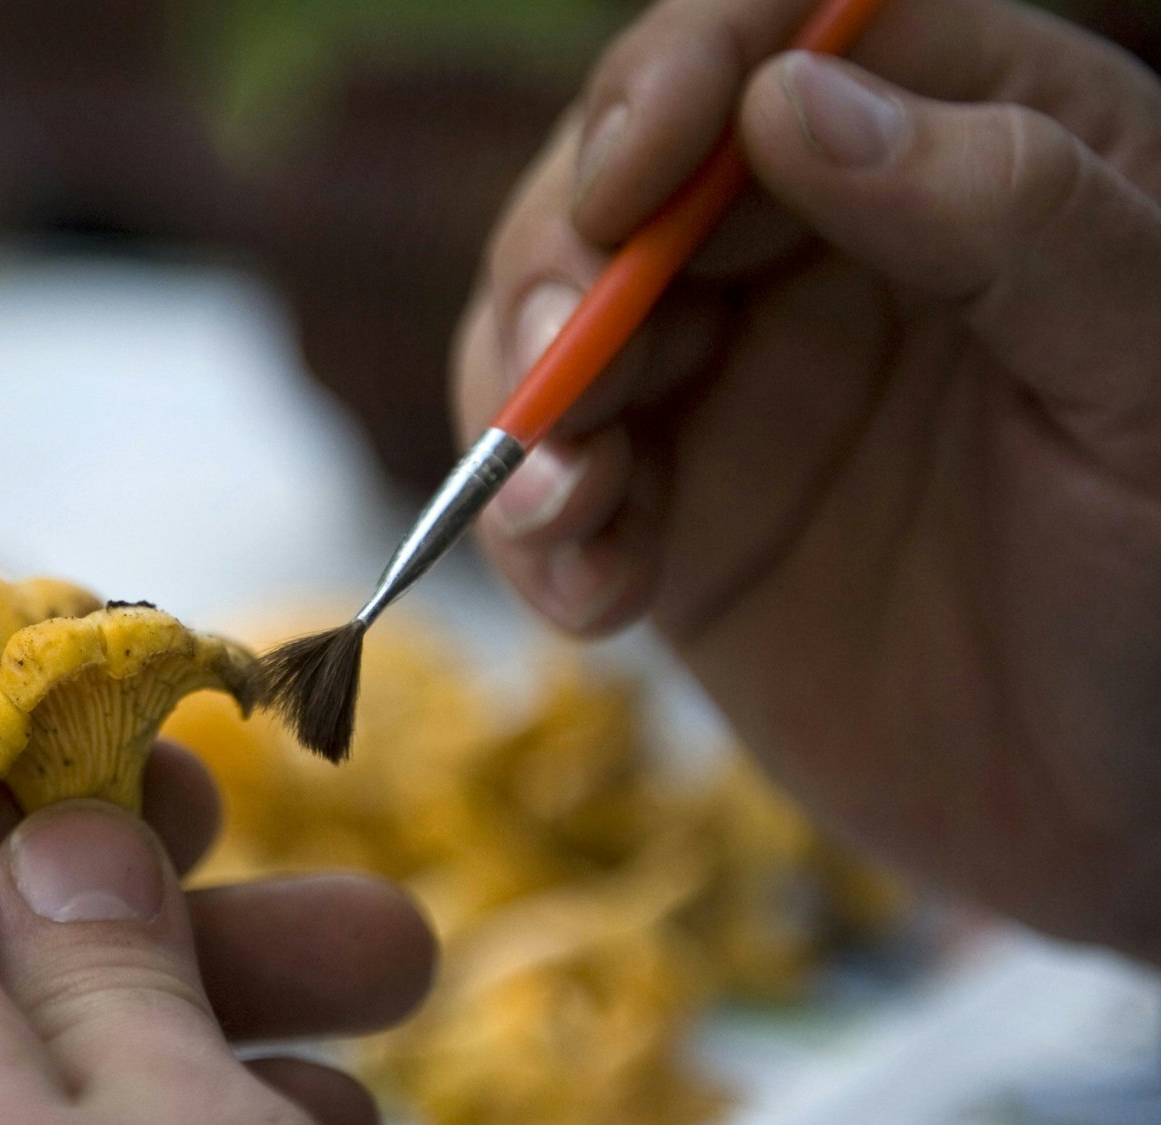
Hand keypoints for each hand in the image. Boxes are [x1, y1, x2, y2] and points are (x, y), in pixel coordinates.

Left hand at [0, 746, 434, 1123]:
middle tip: (351, 916)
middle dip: (195, 919)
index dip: (43, 764)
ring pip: (26, 1068)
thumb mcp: (161, 1107)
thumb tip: (65, 841)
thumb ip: (106, 956)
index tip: (188, 762)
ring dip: (210, 1031)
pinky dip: (152, 1122)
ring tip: (375, 1031)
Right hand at [455, 0, 1160, 957]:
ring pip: (550, 312)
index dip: (684, 73)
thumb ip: (1012, 217)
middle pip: (627, 170)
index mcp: (973, 151)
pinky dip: (529, 526)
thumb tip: (793, 104)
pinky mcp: (663, 499)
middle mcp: (826, 239)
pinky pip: (542, 472)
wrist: (1117, 822)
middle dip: (566, 265)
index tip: (632, 177)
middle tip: (555, 371)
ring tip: (569, 508)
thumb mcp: (1147, 389)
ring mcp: (729, 370)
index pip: (796, 34)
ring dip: (525, 402)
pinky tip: (594, 594)